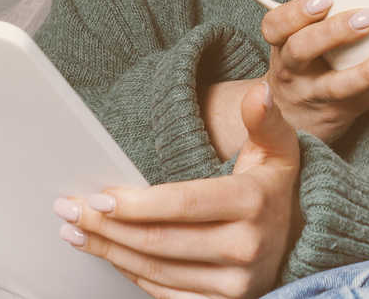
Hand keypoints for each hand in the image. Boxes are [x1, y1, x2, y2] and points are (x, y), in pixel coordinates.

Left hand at [54, 80, 302, 298]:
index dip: (138, 204)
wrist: (298, 238)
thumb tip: (260, 90)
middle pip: (160, 241)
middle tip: (70, 210)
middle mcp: (246, 249)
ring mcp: (234, 285)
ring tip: (75, 230)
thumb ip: (263, 119)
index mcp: (254, 203)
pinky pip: (165, 294)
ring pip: (156, 270)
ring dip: (109, 250)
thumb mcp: (278, 147)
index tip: (100, 197)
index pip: (184, 205)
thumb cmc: (273, 185)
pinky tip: (108, 254)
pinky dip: (130, 274)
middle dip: (107, 226)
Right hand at [261, 0, 368, 143]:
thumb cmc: (300, 65)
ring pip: (341, 85)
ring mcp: (317, 95)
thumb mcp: (291, 41)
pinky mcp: (344, 112)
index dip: (296, 12)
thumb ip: (313, 13)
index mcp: (281, 46)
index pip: (275, 26)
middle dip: (334, 32)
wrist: (290, 123)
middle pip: (303, 51)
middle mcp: (293, 72)